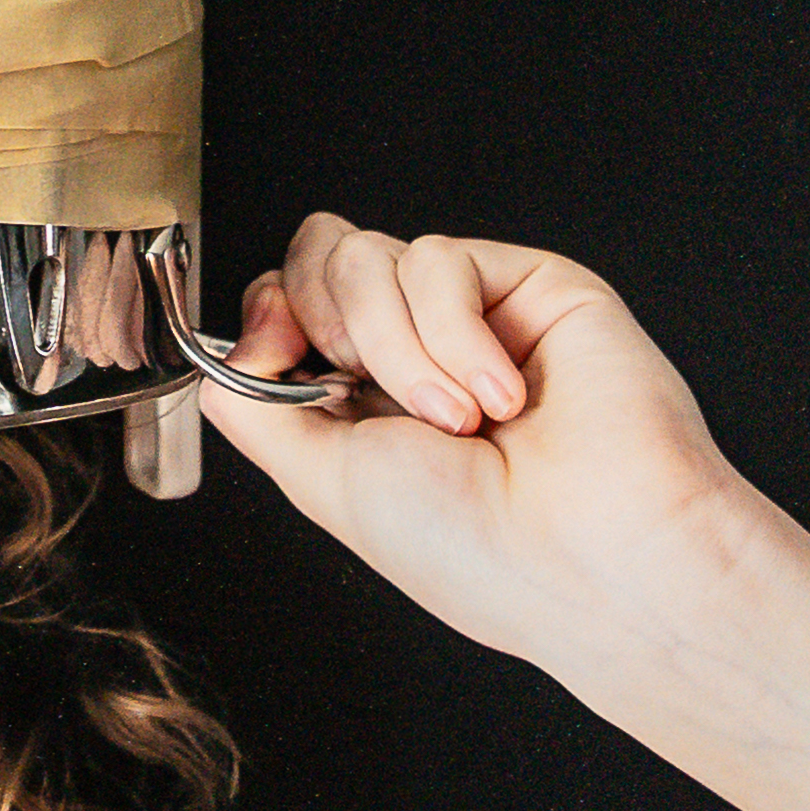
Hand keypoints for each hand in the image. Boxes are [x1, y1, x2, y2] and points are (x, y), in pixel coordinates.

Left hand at [201, 215, 809, 810]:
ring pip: (368, 254)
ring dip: (397, 348)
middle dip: (325, 322)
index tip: (274, 359)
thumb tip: (221, 345)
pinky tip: (501, 397)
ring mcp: (473, 314)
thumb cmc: (474, 549)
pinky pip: (440, 259)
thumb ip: (253, 407)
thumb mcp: (321, 480)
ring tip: (457, 421)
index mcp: (361, 401)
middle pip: (318, 255)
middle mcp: (415, 350)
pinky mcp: (530, 284)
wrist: (588, 556)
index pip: (284, 301)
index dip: (267, 315)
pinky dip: (453, 334)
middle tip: (371, 395)